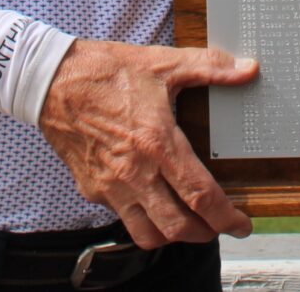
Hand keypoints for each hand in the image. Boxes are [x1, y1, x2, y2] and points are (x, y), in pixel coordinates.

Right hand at [36, 40, 256, 248]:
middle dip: (206, 234)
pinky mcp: (92, 189)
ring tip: (189, 223)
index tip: (242, 223)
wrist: (52, 81)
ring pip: (147, 234)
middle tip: (220, 226)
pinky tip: (152, 202)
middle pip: (177, 228)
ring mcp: (110, 186)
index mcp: (157, 143)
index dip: (227, 217)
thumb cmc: (106, 71)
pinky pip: (122, 217)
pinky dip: (143, 220)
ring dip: (173, 235)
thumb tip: (248, 69)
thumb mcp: (163, 63)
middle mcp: (134, 173)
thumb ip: (210, 67)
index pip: (200, 195)